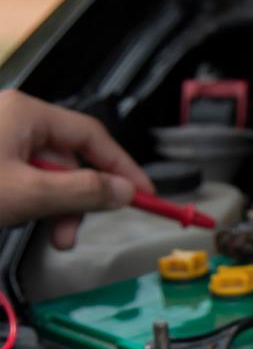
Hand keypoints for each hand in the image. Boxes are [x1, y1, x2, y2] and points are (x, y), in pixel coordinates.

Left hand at [0, 89, 152, 248]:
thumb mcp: (27, 192)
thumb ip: (81, 191)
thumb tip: (122, 190)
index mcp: (26, 113)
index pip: (93, 136)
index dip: (122, 167)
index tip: (142, 193)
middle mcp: (14, 119)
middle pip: (69, 160)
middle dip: (76, 200)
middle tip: (75, 231)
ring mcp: (0, 138)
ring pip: (46, 173)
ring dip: (54, 207)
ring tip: (50, 235)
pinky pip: (25, 177)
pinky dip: (32, 201)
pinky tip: (25, 218)